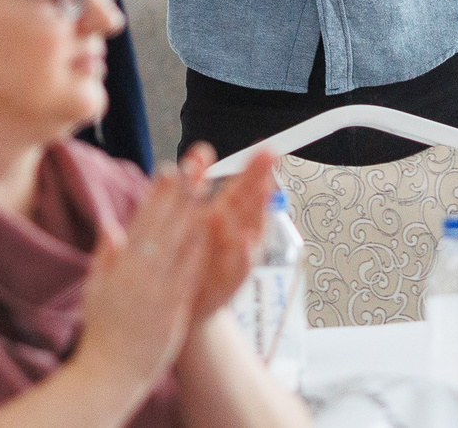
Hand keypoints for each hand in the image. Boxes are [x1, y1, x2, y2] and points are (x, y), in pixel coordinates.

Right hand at [75, 163, 212, 396]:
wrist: (108, 372)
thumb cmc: (103, 330)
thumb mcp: (95, 288)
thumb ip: (105, 255)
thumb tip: (111, 226)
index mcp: (120, 264)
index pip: (142, 219)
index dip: (159, 191)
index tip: (171, 166)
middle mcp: (139, 270)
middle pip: (165, 222)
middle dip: (183, 189)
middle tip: (198, 160)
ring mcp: (156, 288)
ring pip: (180, 242)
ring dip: (197, 209)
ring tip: (211, 183)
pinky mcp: (171, 308)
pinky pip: (189, 273)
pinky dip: (201, 250)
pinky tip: (215, 231)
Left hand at [183, 145, 278, 322]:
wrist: (187, 310)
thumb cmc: (194, 261)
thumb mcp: (195, 224)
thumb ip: (194, 192)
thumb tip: (197, 154)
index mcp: (226, 217)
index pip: (244, 188)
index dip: (255, 169)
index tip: (267, 148)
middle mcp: (237, 235)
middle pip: (252, 202)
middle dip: (260, 178)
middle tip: (270, 154)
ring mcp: (236, 259)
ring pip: (249, 231)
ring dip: (254, 211)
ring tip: (258, 189)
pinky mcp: (228, 284)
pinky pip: (237, 268)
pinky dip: (242, 254)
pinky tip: (245, 240)